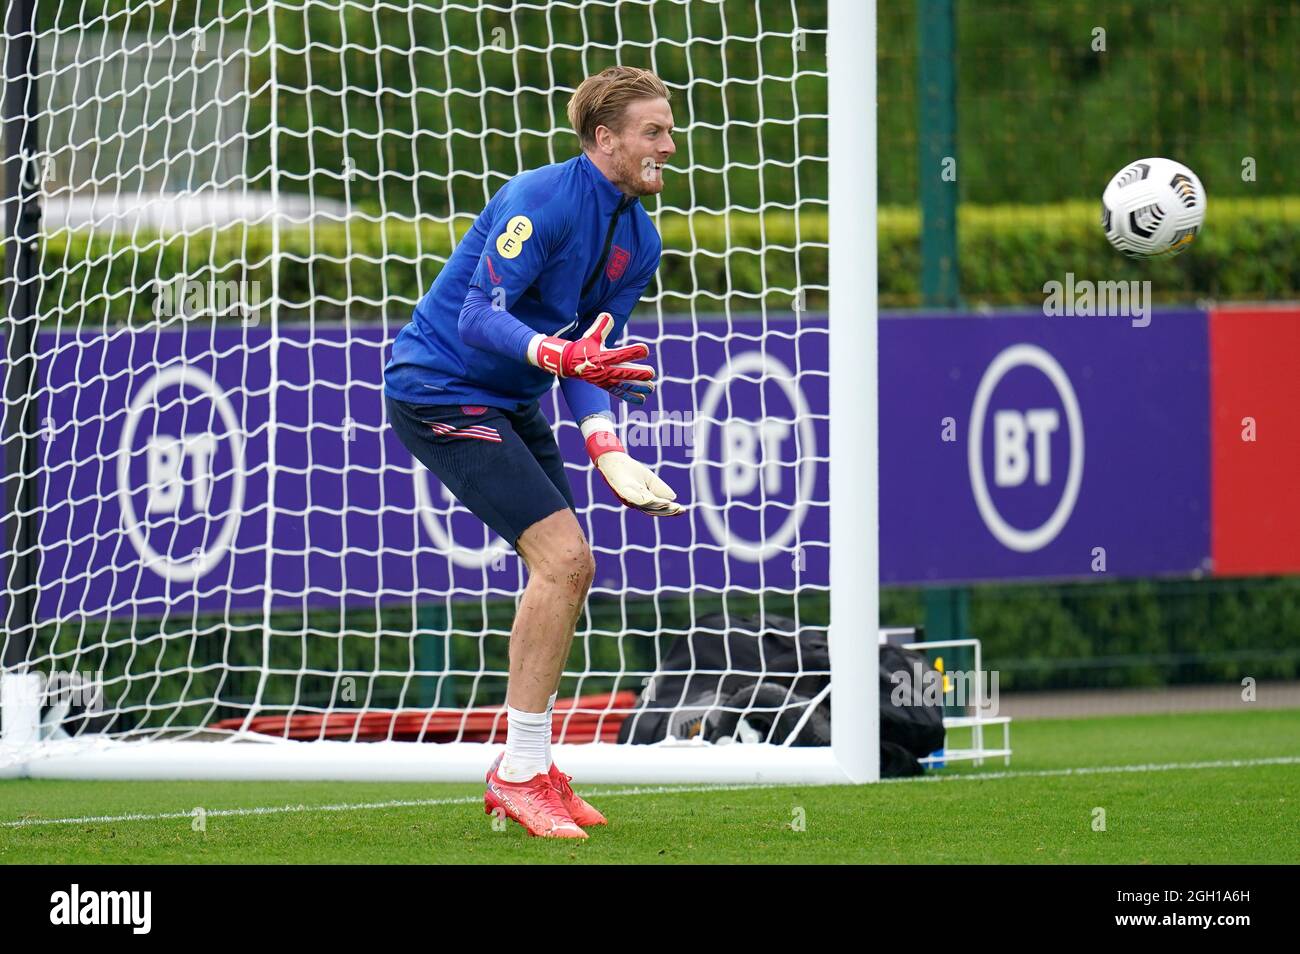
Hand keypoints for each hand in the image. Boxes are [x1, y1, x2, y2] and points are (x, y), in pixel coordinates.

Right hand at [529, 313, 654, 395]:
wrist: (568, 364)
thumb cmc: (582, 348)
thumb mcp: (591, 336)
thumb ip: (600, 326)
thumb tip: (608, 315)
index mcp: (603, 356)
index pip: (620, 354)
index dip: (633, 352)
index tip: (645, 349)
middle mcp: (605, 370)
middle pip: (624, 373)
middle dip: (638, 374)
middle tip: (652, 373)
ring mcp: (606, 380)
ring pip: (624, 385)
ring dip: (638, 387)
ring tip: (651, 388)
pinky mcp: (605, 386)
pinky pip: (619, 393)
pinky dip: (630, 397)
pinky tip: (642, 399)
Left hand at [583, 420, 683, 515]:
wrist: (613, 459)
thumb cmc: (630, 469)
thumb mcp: (649, 479)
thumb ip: (659, 489)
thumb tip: (672, 498)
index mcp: (641, 500)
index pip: (657, 508)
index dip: (670, 510)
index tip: (683, 510)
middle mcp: (634, 502)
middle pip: (653, 510)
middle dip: (667, 511)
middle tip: (680, 509)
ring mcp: (628, 498)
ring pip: (646, 506)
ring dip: (659, 507)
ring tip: (671, 506)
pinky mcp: (622, 491)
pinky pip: (635, 498)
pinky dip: (647, 501)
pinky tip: (657, 501)